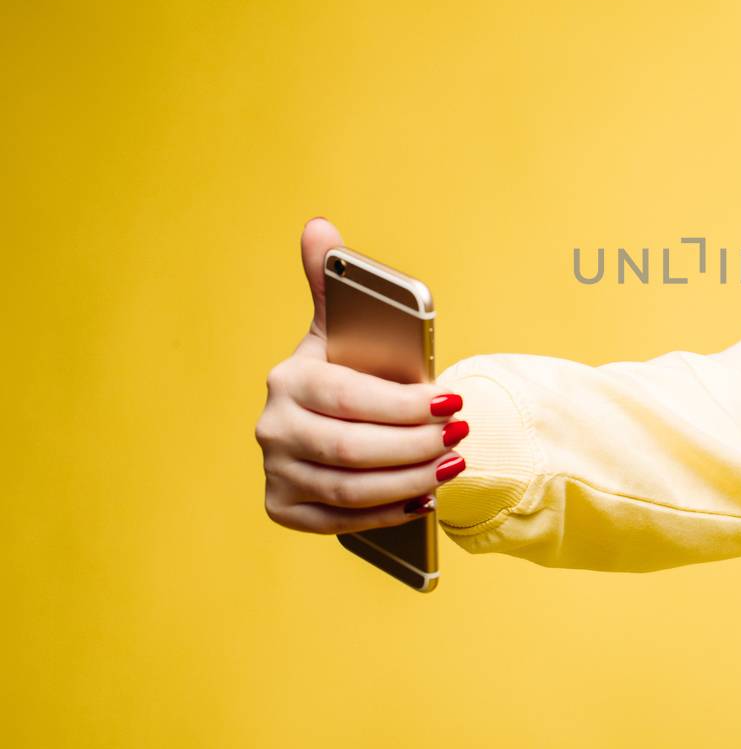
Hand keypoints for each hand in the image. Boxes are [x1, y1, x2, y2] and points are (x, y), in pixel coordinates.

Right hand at [254, 217, 467, 533]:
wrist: (317, 422)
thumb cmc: (343, 369)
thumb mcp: (338, 327)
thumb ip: (332, 280)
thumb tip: (319, 226)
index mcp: (288, 379)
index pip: (350, 398)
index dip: (404, 405)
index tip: (451, 403)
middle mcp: (272, 429)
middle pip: (352, 448)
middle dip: (415, 445)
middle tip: (460, 437)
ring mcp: (275, 472)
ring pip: (350, 489)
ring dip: (410, 480)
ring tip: (452, 464)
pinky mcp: (285, 509)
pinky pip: (340, 522)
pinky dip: (387, 513)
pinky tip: (424, 499)